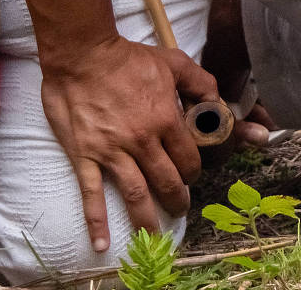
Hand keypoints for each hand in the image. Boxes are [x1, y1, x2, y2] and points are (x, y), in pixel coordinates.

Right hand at [38, 34, 217, 252]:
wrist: (82, 56)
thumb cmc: (129, 59)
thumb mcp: (175, 63)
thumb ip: (201, 83)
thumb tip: (218, 102)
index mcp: (166, 120)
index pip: (189, 158)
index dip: (194, 170)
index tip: (192, 176)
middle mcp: (142, 140)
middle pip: (167, 180)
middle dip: (177, 198)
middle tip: (180, 208)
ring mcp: (111, 151)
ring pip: (136, 193)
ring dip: (147, 218)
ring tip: (153, 236)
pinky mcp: (84, 156)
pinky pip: (91, 194)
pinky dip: (96, 221)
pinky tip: (101, 242)